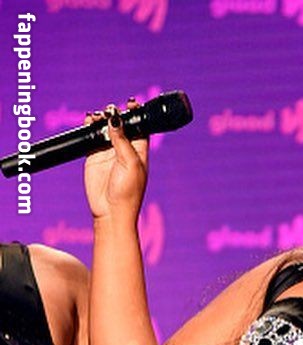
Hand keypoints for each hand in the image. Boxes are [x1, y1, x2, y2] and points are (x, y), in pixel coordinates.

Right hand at [83, 100, 147, 221]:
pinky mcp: (94, 156)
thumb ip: (122, 140)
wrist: (110, 210)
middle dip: (116, 114)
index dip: (136, 114)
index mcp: (140, 151)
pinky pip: (91, 137)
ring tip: (98, 116)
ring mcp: (108, 152)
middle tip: (110, 109)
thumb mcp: (130, 163)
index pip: (140, 127)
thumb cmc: (127, 191)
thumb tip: (115, 118)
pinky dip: (90, 127)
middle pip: (121, 124)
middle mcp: (125, 150)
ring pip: (105, 128)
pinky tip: (89, 121)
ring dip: (102, 119)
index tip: (132, 102)